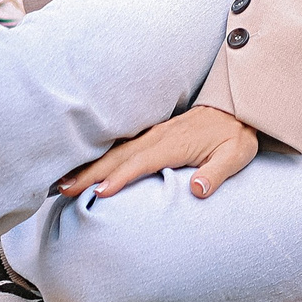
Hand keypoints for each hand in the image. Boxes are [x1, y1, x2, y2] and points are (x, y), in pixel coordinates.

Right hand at [58, 106, 259, 200]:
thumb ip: (217, 173)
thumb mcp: (236, 155)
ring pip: (115, 152)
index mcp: (174, 143)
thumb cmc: (236, 136)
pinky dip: (101, 158)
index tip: (100, 192)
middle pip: (119, 157)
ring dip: (89, 166)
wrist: (238, 109)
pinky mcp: (152, 135)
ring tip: (63, 182)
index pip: (141, 162)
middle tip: (63, 189)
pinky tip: (86, 169)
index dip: (120, 177)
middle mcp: (158, 136)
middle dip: (91, 173)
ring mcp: (153, 134)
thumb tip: (198, 190)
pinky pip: (122, 148)